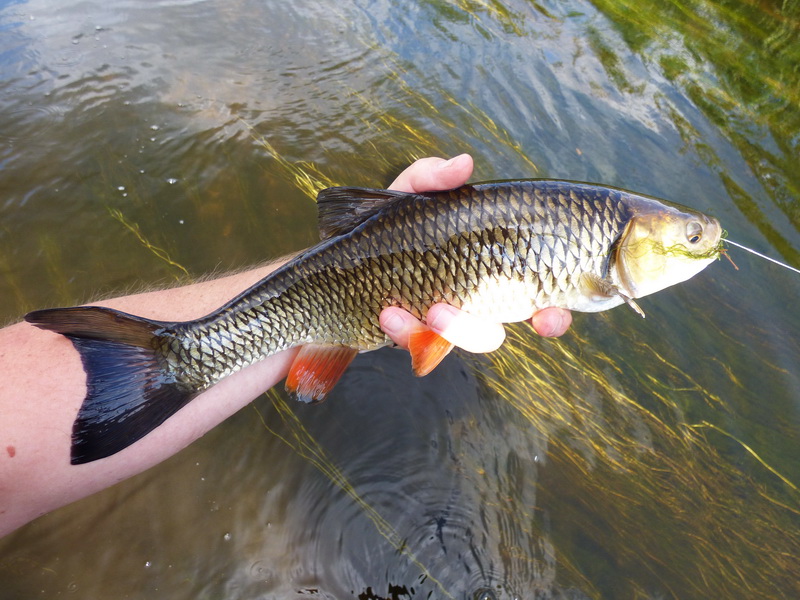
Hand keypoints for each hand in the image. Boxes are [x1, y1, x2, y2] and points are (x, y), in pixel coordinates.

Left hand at [379, 154, 571, 353]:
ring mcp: (440, 325)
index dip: (552, 316)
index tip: (549, 315)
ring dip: (446, 333)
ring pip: (451, 345)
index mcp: (488, 270)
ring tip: (419, 311)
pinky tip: (387, 314)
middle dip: (478, 332)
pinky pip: (418, 347)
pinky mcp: (412, 338)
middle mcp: (470, 304)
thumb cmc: (389, 224)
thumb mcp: (408, 194)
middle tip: (442, 312)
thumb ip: (432, 177)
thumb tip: (465, 164)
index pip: (535, 300)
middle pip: (493, 334)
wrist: (346, 259)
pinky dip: (406, 333)